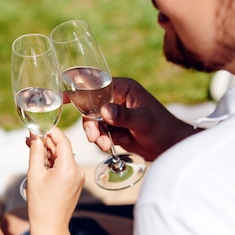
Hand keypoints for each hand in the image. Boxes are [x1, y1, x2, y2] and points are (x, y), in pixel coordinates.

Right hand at [26, 128, 84, 233]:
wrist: (50, 226)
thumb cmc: (40, 203)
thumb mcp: (34, 174)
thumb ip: (36, 152)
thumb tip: (35, 136)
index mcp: (69, 168)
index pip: (63, 141)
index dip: (51, 131)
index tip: (39, 127)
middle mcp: (77, 170)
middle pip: (63, 148)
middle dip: (47, 142)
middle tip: (30, 138)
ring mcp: (78, 177)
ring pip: (63, 157)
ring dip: (49, 152)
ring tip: (32, 148)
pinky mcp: (76, 182)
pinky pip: (65, 166)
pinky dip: (54, 162)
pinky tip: (41, 161)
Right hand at [82, 77, 198, 160]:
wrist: (171, 147)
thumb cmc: (162, 128)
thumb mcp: (142, 121)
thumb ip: (123, 116)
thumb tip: (103, 111)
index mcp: (123, 89)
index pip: (96, 86)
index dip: (79, 92)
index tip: (63, 98)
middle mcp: (117, 99)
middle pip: (91, 108)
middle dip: (90, 124)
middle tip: (94, 137)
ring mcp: (116, 114)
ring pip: (94, 122)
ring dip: (96, 134)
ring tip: (105, 145)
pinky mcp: (116, 128)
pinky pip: (101, 133)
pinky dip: (102, 141)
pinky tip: (110, 147)